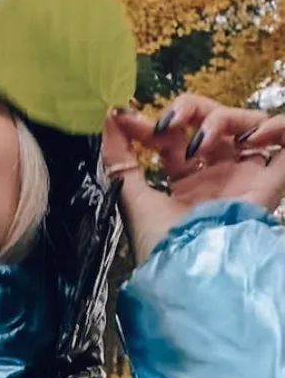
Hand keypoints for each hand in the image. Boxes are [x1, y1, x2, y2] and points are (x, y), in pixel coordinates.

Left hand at [102, 94, 284, 264]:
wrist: (190, 267)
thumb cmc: (162, 243)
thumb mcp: (133, 197)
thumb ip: (119, 159)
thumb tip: (109, 119)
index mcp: (186, 185)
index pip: (175, 139)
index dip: (153, 124)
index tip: (127, 119)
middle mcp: (218, 178)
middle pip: (213, 122)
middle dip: (189, 110)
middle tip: (168, 122)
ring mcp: (246, 177)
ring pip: (247, 124)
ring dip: (220, 118)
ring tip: (199, 141)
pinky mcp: (272, 183)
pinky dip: (277, 126)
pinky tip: (251, 137)